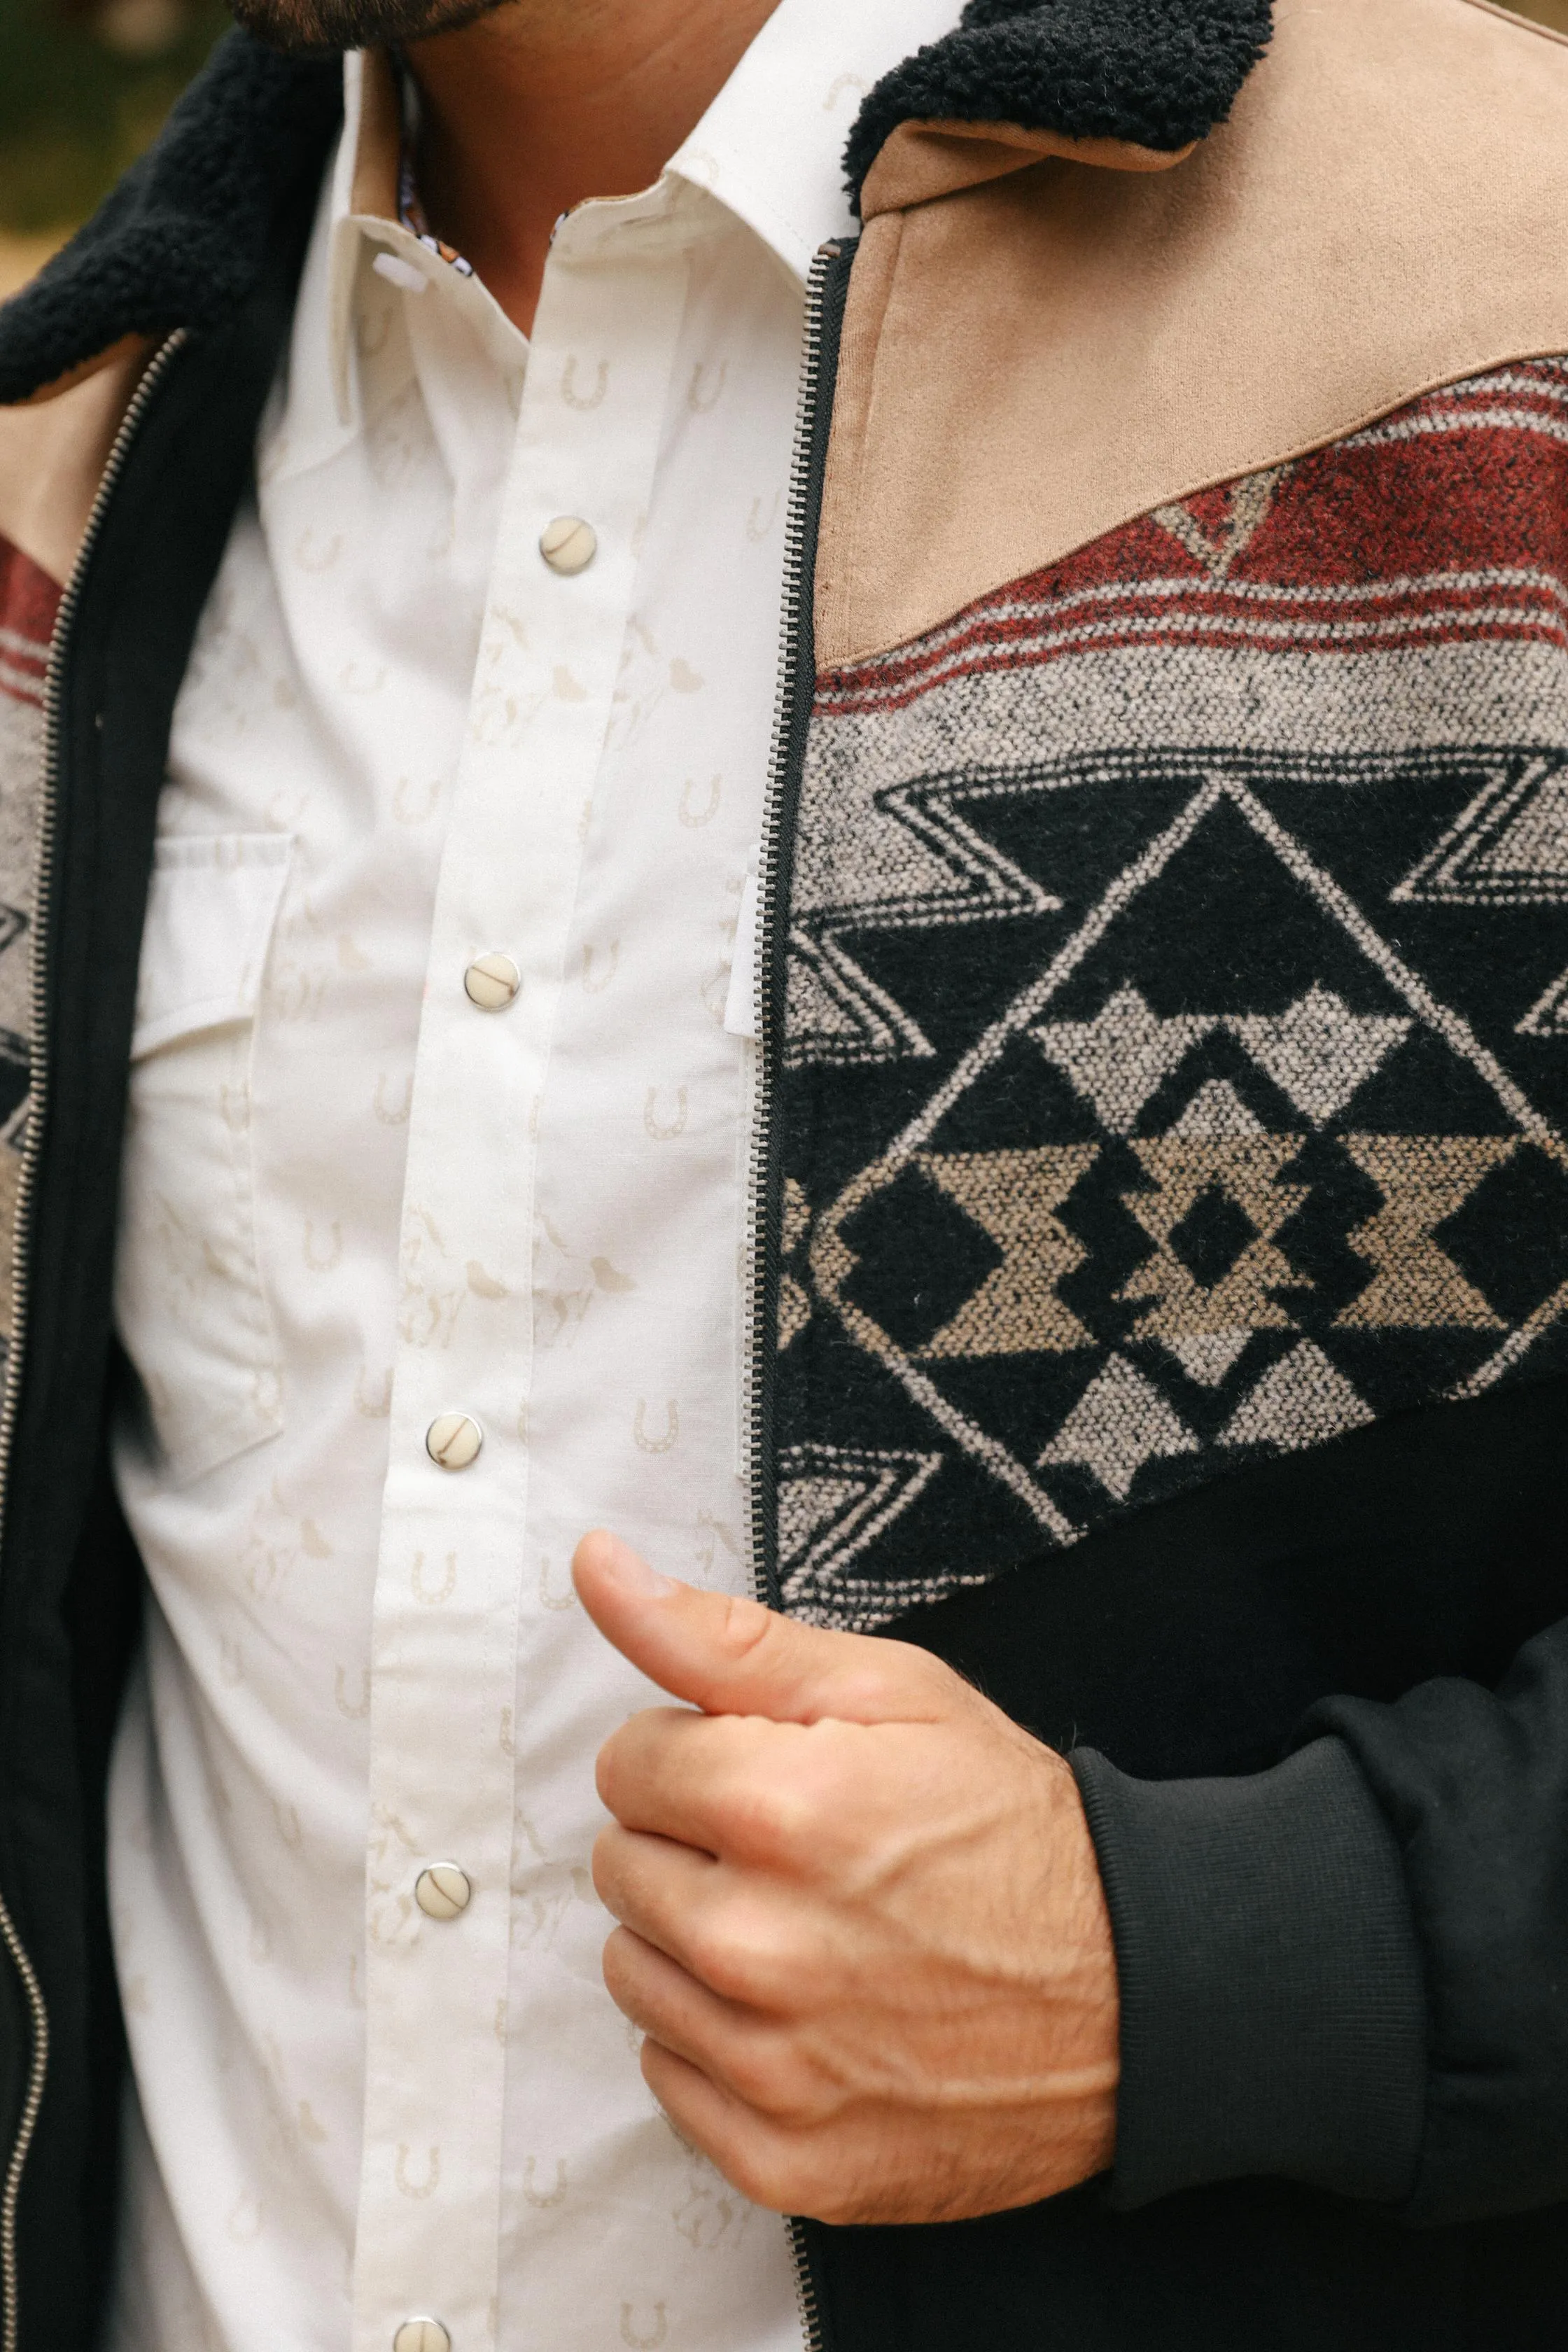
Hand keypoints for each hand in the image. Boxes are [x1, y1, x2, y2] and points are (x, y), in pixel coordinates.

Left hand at [572, 1529, 1119, 2226]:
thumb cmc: (1009, 1826)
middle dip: (692, 1844)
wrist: (1138, 1991)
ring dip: (695, 1944)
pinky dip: (721, 2045)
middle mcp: (758, 1944)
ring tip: (803, 1928)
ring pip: (633, 1974)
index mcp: (777, 1809)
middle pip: (619, 1867)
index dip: (698, 1754)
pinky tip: (804, 2012)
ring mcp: (772, 2066)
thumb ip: (720, 1635)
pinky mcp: (788, 2157)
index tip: (768, 1772)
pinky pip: (671, 2081)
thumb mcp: (890, 1689)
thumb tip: (597, 1566)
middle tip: (799, 1852)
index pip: (625, 1762)